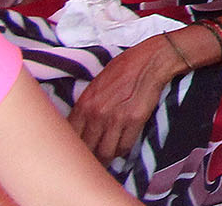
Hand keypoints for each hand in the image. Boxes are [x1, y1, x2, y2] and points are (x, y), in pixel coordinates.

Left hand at [68, 36, 180, 163]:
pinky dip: (123, 151)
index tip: (78, 154)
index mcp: (84, 104)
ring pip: (105, 153)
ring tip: (107, 158)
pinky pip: (125, 146)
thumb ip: (85, 107)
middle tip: (92, 161)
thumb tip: (79, 127)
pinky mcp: (135, 120)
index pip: (70, 138)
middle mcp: (97, 114)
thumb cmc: (124, 69)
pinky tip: (122, 147)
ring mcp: (116, 118)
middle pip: (86, 149)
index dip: (74, 150)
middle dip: (89, 158)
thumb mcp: (96, 85)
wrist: (150, 60)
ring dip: (106, 158)